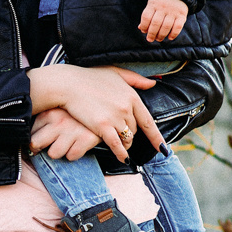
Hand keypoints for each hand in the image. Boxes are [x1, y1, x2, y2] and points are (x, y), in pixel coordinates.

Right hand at [30, 63, 165, 160]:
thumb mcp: (116, 72)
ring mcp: (114, 118)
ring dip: (125, 143)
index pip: (148, 121)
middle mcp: (126, 108)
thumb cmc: (90, 77)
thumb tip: (153, 83)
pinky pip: (116, 145)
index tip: (163, 149)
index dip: (156, 137)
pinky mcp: (102, 126)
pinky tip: (123, 159)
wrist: (68, 84)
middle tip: (121, 134)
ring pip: (126, 138)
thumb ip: (136, 79)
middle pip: (134, 130)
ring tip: (120, 146)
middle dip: (130, 134)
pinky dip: (121, 154)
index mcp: (131, 96)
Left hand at [30, 107, 102, 159]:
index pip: (31, 132)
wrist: (105, 107)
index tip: (37, 143)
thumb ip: (45, 119)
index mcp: (50, 113)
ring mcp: (72, 131)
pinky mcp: (85, 139)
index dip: (32, 140)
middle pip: (36, 144)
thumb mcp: (60, 109)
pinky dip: (74, 154)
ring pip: (53, 153)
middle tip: (44, 149)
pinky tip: (77, 145)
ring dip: (59, 152)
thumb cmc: (79, 111)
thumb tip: (31, 137)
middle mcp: (58, 122)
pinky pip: (71, 156)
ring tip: (65, 145)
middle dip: (38, 149)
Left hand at [140, 0, 187, 42]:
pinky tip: (170, 37)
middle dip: (152, 34)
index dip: (144, 26)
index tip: (144, 31)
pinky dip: (173, 34)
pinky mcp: (182, 15)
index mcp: (154, 3)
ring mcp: (173, 10)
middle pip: (156, 23)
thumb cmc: (160, 4)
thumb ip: (147, 16)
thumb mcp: (152, 6)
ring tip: (159, 39)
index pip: (146, 17)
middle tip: (150, 39)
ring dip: (161, 35)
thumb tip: (140, 28)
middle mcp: (163, 6)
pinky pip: (177, 27)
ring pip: (166, 26)